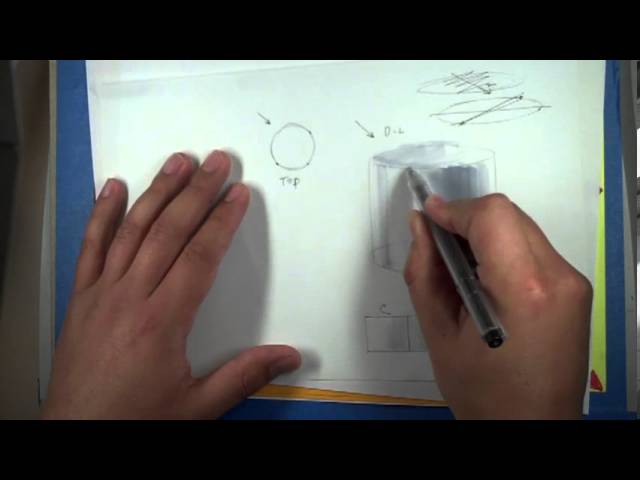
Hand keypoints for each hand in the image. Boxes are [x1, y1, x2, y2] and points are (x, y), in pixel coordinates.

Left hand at [43, 151, 299, 418]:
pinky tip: (112, 189)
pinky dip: (101, 214)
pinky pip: (90, 247)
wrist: (77, 439)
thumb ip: (244, 377)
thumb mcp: (198, 407)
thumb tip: (287, 357)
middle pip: (168, 232)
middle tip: (216, 162)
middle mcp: (129, 299)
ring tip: (176, 162)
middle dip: (196, 192)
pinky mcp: (81, 298)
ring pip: (131, 230)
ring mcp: (101, 294)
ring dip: (156, 192)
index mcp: (162, 322)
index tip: (237, 194)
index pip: (199, 257)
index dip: (222, 221)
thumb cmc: (134, 421)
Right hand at [404, 194, 591, 418]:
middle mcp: (559, 278)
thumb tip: (419, 225)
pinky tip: (486, 279)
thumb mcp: (439, 333)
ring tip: (461, 267)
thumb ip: (424, 271)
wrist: (532, 427)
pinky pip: (534, 247)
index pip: (492, 216)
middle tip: (439, 245)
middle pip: (509, 215)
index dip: (455, 209)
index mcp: (524, 291)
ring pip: (522, 227)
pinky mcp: (576, 288)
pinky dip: (504, 249)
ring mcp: (573, 282)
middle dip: (468, 220)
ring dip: (486, 234)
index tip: (428, 216)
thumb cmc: (482, 392)